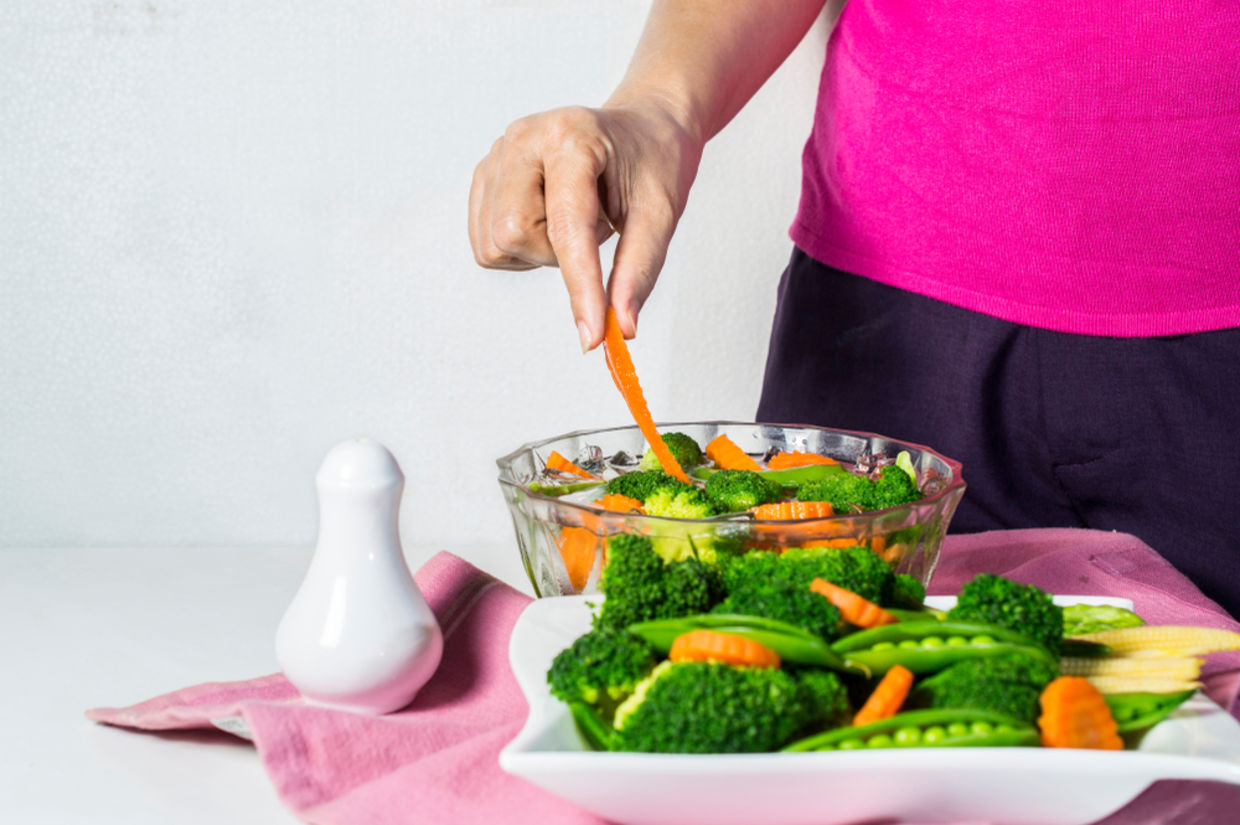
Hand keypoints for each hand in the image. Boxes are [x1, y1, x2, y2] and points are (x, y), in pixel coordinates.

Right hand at [469, 100, 702, 350]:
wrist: (640, 127)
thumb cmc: (653, 161)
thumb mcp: (660, 213)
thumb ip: (638, 271)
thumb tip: (622, 328)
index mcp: (571, 135)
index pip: (566, 225)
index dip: (579, 285)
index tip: (592, 336)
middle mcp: (523, 137)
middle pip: (513, 235)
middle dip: (555, 254)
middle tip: (594, 229)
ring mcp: (497, 154)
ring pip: (495, 244)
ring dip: (540, 251)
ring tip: (574, 219)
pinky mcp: (484, 175)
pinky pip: (487, 241)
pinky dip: (523, 247)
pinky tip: (550, 219)